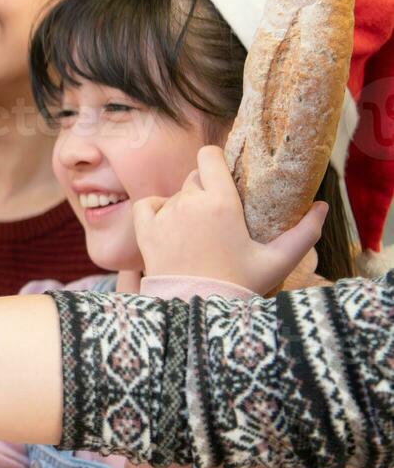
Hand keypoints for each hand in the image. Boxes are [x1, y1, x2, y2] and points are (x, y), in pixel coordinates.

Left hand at [133, 146, 327, 295]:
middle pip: (195, 178)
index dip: (217, 161)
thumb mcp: (278, 261)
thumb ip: (304, 234)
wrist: (197, 310)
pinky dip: (157, 210)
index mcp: (222, 203)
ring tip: (201, 232)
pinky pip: (148, 204)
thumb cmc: (240, 285)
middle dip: (207, 189)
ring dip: (186, 205)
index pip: (210, 156)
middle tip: (220, 216)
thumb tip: (322, 206)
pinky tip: (172, 226)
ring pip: (176, 194)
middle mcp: (190, 203)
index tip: (227, 176)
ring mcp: (165, 215)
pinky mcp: (145, 230)